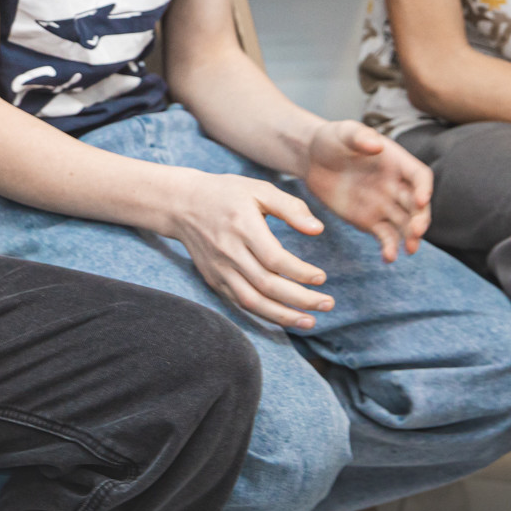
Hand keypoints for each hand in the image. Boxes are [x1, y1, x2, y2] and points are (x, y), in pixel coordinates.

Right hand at [168, 168, 331, 329]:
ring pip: (253, 301)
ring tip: (311, 321)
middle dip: (300, 299)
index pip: (275, 259)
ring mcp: (219, 269)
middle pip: (267, 285)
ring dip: (283, 316)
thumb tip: (318, 229)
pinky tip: (285, 317)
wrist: (182, 204)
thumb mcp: (259, 189)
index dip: (300, 273)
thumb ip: (291, 207)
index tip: (321, 278)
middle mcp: (229, 251)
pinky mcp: (214, 279)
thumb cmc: (227, 193)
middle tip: (328, 304)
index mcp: (243, 226)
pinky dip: (264, 314)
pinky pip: (240, 303)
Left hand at [302, 120, 433, 261]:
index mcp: (397, 162)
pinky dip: (389, 248)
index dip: (424, 188)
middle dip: (421, 218)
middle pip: (417, 205)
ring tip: (409, 250)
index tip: (421, 200)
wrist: (312, 158)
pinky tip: (388, 257)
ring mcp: (384, 205)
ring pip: (405, 225)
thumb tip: (377, 145)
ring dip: (411, 238)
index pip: (420, 176)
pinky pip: (385, 237)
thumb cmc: (332, 139)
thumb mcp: (344, 132)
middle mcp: (396, 185)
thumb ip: (360, 137)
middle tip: (417, 231)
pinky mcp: (370, 221)